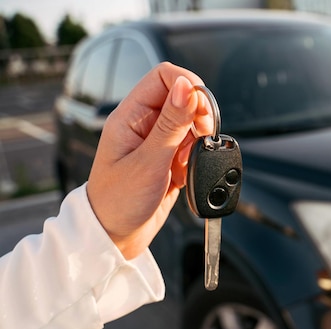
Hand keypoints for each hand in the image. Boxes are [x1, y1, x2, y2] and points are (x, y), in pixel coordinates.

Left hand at [87, 62, 213, 259]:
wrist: (115, 237)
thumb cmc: (118, 202)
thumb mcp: (148, 162)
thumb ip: (171, 123)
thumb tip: (188, 87)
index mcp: (130, 116)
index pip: (164, 77)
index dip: (189, 86)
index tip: (202, 110)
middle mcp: (144, 124)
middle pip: (183, 98)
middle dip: (199, 116)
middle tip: (201, 138)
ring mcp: (157, 142)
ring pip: (191, 123)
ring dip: (198, 140)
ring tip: (187, 163)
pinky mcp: (168, 159)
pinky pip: (192, 146)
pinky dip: (196, 158)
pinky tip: (184, 174)